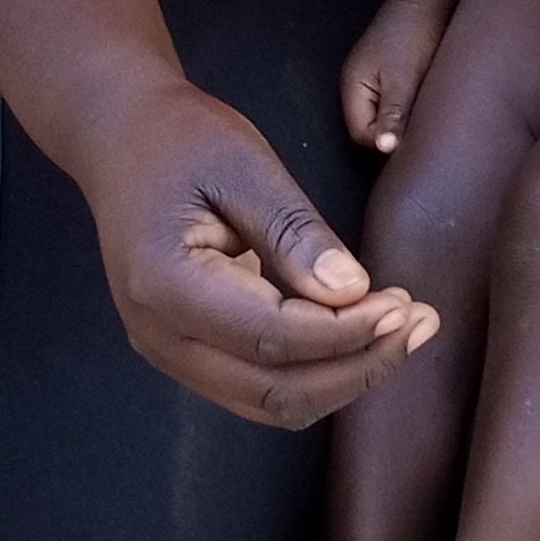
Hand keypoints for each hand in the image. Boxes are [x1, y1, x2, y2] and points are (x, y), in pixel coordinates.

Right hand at [94, 91, 437, 429]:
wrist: (120, 136)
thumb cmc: (179, 138)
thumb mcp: (243, 164)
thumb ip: (294, 232)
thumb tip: (354, 294)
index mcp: (165, 284)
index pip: (273, 338)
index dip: (347, 333)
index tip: (404, 305)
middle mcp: (158, 334)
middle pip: (274, 391)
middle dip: (358, 366)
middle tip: (420, 322)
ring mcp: (167, 351)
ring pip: (270, 404)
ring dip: (344, 378)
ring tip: (405, 332)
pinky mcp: (186, 351)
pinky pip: (258, 387)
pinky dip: (316, 373)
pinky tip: (361, 338)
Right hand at [342, 0, 455, 158]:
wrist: (425, 1)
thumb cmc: (413, 37)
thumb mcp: (404, 79)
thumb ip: (393, 115)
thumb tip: (384, 148)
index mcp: (353, 87)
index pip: (361, 133)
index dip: (386, 140)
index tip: (413, 135)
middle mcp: (355, 86)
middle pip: (368, 127)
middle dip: (392, 132)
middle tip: (421, 127)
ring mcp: (368, 79)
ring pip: (380, 116)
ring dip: (399, 120)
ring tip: (422, 115)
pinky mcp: (383, 75)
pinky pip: (388, 104)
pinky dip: (403, 108)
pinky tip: (420, 105)